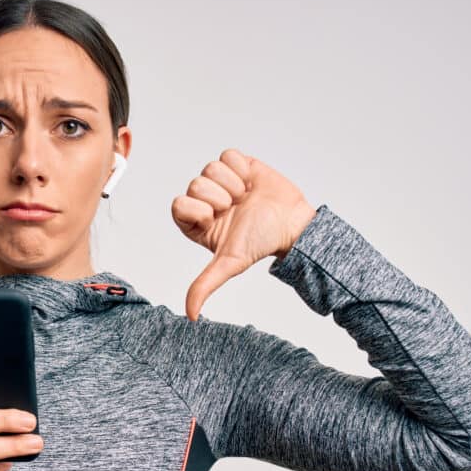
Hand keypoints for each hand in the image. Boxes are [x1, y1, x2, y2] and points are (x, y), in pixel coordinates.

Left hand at [171, 148, 316, 320]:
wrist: (293, 224)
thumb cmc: (260, 243)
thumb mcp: (229, 264)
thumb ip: (204, 284)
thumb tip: (190, 316)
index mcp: (196, 221)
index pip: (178, 204)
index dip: (199, 210)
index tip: (219, 219)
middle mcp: (205, 200)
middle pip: (195, 184)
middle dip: (220, 197)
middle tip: (236, 209)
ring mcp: (220, 181)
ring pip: (211, 168)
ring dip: (233, 184)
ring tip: (246, 198)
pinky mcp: (237, 164)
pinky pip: (228, 155)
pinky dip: (242, 169)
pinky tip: (252, 184)